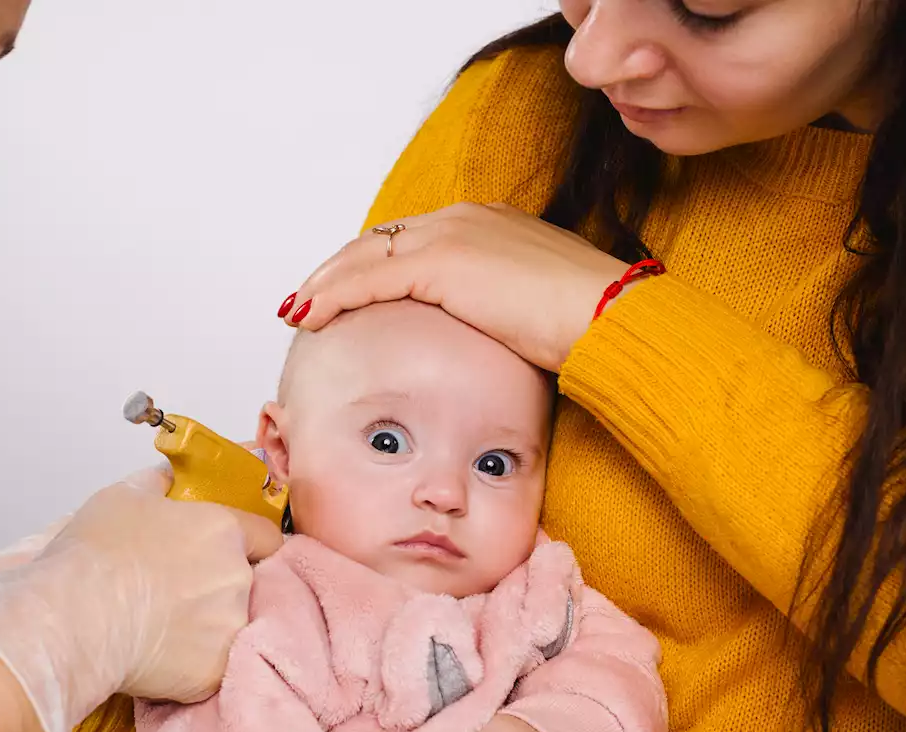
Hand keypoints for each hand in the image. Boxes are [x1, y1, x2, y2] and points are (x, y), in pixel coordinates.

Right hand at [0, 471, 284, 731]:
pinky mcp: (215, 669)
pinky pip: (213, 665)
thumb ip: (158, 483)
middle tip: (176, 594)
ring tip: (162, 628)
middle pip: (246, 582)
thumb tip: (169, 477)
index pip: (266, 536)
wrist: (71, 619)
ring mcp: (230, 626)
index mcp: (223, 530)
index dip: (252, 544)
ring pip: (231, 625)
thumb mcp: (122, 497)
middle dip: (219, 587)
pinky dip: (192, 663)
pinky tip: (159, 657)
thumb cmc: (92, 556)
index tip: (232, 553)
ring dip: (208, 626)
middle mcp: (237, 576)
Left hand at [287, 202, 628, 372]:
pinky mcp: (439, 264)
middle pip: (380, 241)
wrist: (607, 317)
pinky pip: (369, 279)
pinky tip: (309, 316)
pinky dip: (333, 296)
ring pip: (365, 256)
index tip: (351, 288)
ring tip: (298, 308)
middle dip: (340, 270)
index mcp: (487, 225)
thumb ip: (503, 310)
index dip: (374, 264)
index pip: (412, 240)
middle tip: (309, 297)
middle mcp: (463, 219)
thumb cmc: (587, 323)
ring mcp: (450, 236)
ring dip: (326, 283)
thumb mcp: (535, 309)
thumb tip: (494, 338)